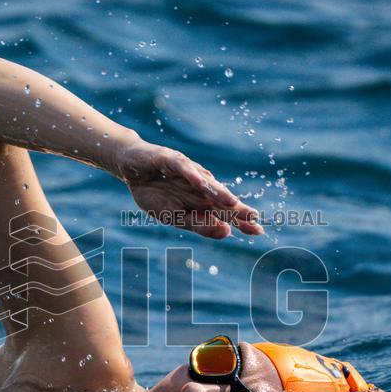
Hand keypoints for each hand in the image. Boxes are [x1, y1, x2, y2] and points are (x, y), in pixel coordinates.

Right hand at [116, 140, 262, 237]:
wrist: (131, 168)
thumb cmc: (155, 193)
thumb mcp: (175, 217)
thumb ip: (199, 224)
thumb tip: (227, 231)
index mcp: (203, 201)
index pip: (226, 212)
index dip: (242, 221)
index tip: (259, 232)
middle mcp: (201, 186)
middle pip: (222, 198)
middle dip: (237, 208)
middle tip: (254, 218)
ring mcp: (188, 172)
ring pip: (206, 183)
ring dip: (219, 193)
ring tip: (232, 204)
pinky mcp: (171, 159)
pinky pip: (183, 168)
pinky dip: (191, 175)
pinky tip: (201, 183)